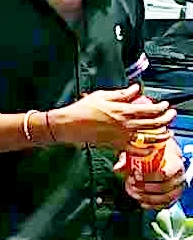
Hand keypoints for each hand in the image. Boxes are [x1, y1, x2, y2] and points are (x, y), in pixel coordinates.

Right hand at [57, 85, 175, 150]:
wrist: (69, 125)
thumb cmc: (82, 109)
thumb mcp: (102, 96)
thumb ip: (122, 94)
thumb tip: (135, 89)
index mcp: (123, 110)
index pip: (150, 109)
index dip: (161, 107)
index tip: (166, 105)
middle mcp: (126, 124)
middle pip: (154, 123)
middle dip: (167, 119)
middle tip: (171, 115)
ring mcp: (122, 136)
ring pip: (150, 137)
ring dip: (162, 135)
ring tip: (168, 132)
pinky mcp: (116, 145)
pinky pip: (136, 150)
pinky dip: (146, 150)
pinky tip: (151, 148)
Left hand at [120, 137, 187, 210]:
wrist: (162, 158)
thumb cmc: (151, 154)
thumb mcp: (140, 151)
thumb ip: (128, 158)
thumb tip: (117, 168)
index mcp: (175, 164)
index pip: (164, 173)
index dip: (148, 176)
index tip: (135, 175)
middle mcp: (179, 178)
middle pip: (164, 188)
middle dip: (144, 187)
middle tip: (131, 183)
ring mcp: (177, 190)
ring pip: (164, 199)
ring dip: (146, 197)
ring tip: (133, 191)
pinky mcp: (172, 198)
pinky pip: (163, 206)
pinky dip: (150, 205)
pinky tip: (139, 199)